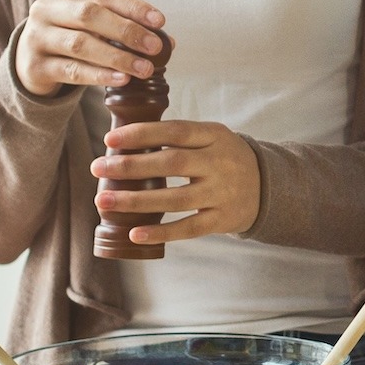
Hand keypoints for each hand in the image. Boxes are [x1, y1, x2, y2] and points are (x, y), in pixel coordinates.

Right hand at [15, 0, 164, 96]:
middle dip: (127, 31)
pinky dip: (99, 75)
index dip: (133, 6)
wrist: (29, 62)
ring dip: (117, 57)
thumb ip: (125, 26)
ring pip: (81, 44)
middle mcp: (46, 9)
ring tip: (144, 69)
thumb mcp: (92, 25)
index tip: (160, 21)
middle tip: (155, 47)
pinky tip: (121, 80)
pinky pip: (71, 70)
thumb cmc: (71, 36)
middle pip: (90, 15)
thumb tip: (168, 40)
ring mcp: (36, 37)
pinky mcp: (34, 66)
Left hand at [91, 120, 260, 243]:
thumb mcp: (211, 137)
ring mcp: (222, 192)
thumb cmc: (224, 158)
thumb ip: (179, 137)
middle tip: (97, 168)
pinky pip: (188, 228)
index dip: (142, 134)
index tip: (110, 139)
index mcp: (215, 135)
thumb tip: (125, 140)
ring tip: (103, 201)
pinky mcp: (221, 219)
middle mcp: (219, 163)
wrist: (267, 186)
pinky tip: (134, 232)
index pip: (175, 131)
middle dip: (130, 166)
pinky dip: (160, 231)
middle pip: (171, 163)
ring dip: (135, 201)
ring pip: (174, 198)